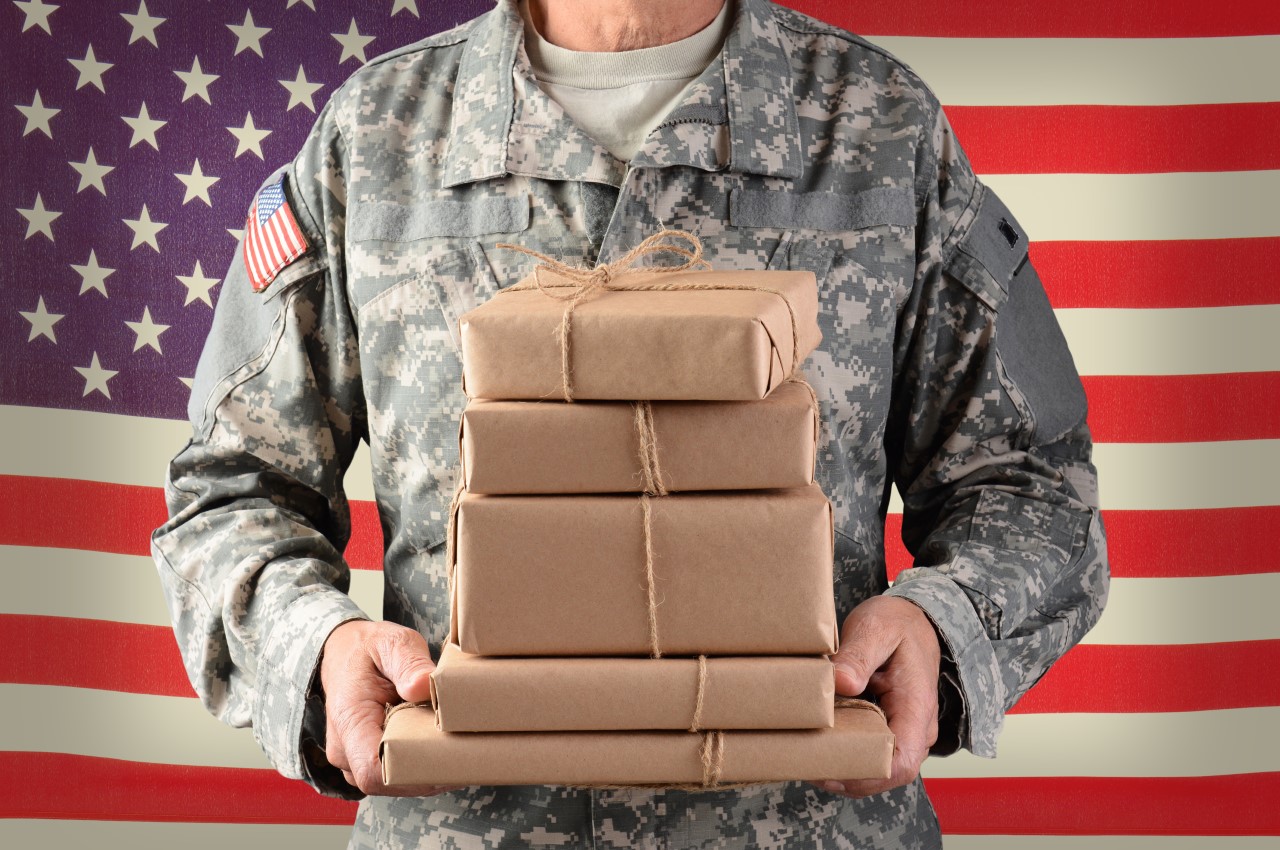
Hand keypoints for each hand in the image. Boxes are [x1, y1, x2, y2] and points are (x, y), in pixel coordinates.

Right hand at [319, 619, 462, 795]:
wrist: (344, 652)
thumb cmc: (369, 648)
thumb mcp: (391, 642)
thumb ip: (409, 663)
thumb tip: (424, 685)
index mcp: (349, 720)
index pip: (372, 770)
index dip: (412, 773)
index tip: (446, 754)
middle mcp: (344, 749)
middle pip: (387, 781)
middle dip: (427, 771)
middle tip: (462, 747)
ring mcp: (352, 759)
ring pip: (392, 782)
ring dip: (424, 769)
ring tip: (452, 744)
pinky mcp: (364, 759)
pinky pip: (391, 774)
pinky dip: (417, 764)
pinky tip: (439, 745)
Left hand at [812, 595, 940, 797]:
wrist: (915, 620)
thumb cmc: (897, 624)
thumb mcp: (876, 628)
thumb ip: (858, 655)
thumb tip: (841, 682)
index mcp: (916, 707)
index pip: (900, 763)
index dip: (863, 774)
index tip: (826, 766)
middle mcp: (917, 729)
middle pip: (885, 773)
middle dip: (846, 775)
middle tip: (804, 762)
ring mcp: (906, 732)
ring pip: (878, 767)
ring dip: (845, 768)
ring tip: (807, 756)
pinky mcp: (891, 728)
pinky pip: (873, 753)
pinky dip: (847, 754)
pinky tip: (819, 744)